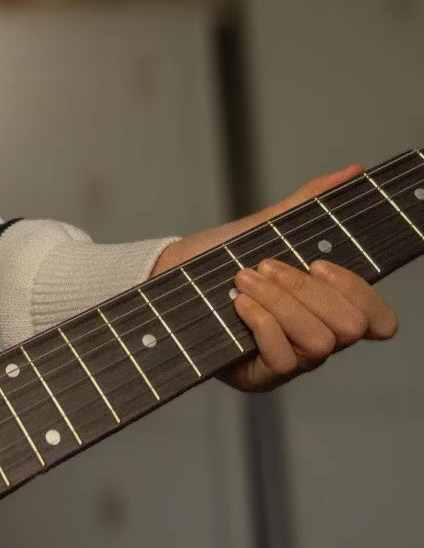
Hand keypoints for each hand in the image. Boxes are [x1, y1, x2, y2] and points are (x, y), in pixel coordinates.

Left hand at [152, 165, 398, 393]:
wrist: (169, 275)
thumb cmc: (220, 256)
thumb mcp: (266, 225)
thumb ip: (309, 202)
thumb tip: (352, 170)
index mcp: (327, 305)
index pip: (379, 319)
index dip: (358, 291)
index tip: (317, 262)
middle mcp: (317, 337)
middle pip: (350, 328)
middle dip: (307, 289)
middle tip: (267, 266)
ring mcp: (291, 360)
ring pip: (318, 343)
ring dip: (280, 303)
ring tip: (243, 279)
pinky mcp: (261, 378)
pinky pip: (284, 362)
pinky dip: (262, 325)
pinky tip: (239, 305)